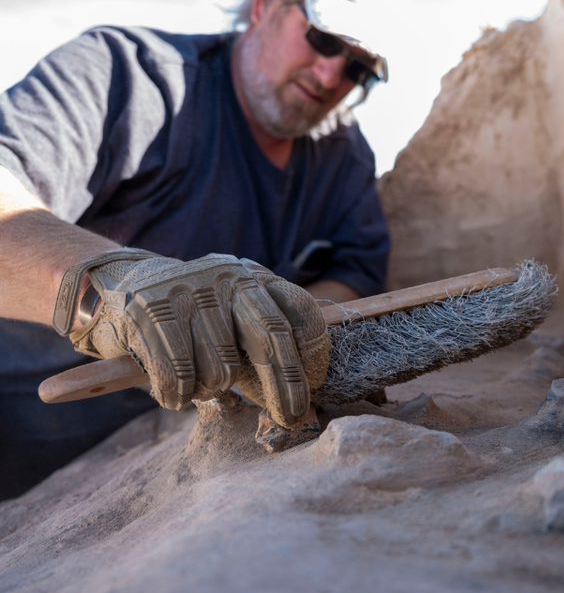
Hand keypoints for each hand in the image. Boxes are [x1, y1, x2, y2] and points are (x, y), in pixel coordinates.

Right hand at [53, 249, 328, 427]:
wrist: (115, 286)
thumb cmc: (190, 320)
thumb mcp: (232, 319)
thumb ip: (265, 351)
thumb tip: (300, 406)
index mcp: (253, 277)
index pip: (299, 311)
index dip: (314, 352)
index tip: (316, 385)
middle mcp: (225, 278)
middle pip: (270, 338)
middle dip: (286, 387)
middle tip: (292, 418)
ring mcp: (186, 292)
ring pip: (221, 369)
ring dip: (212, 391)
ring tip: (199, 383)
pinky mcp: (148, 311)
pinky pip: (179, 378)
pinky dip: (178, 397)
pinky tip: (174, 393)